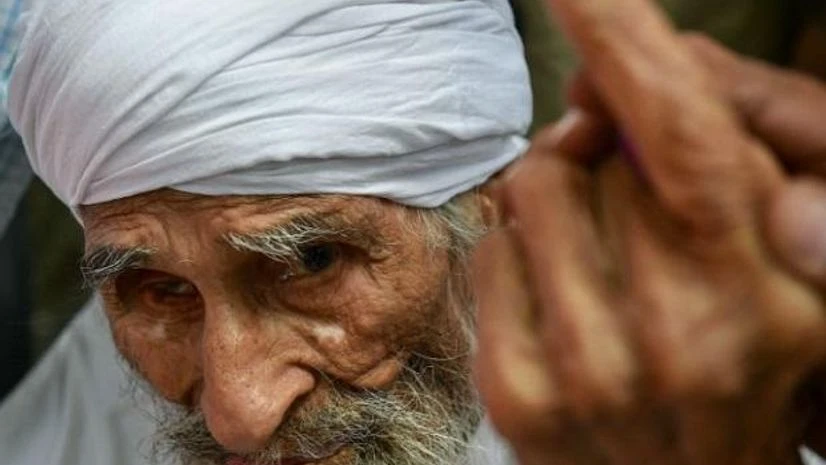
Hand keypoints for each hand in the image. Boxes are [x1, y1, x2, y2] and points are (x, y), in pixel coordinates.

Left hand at [472, 1, 825, 464]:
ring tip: (600, 249)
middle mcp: (678, 329)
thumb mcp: (779, 264)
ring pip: (530, 186)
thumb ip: (713, 162)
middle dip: (602, 148)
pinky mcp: (518, 393)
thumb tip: (607, 88)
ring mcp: (588, 368)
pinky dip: (523, 249)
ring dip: (560, 192)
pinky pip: (492, 248)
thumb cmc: (742, 365)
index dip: (628, 41)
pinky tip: (563, 296)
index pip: (685, 135)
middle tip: (633, 201)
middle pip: (587, 149)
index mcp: (765, 284)